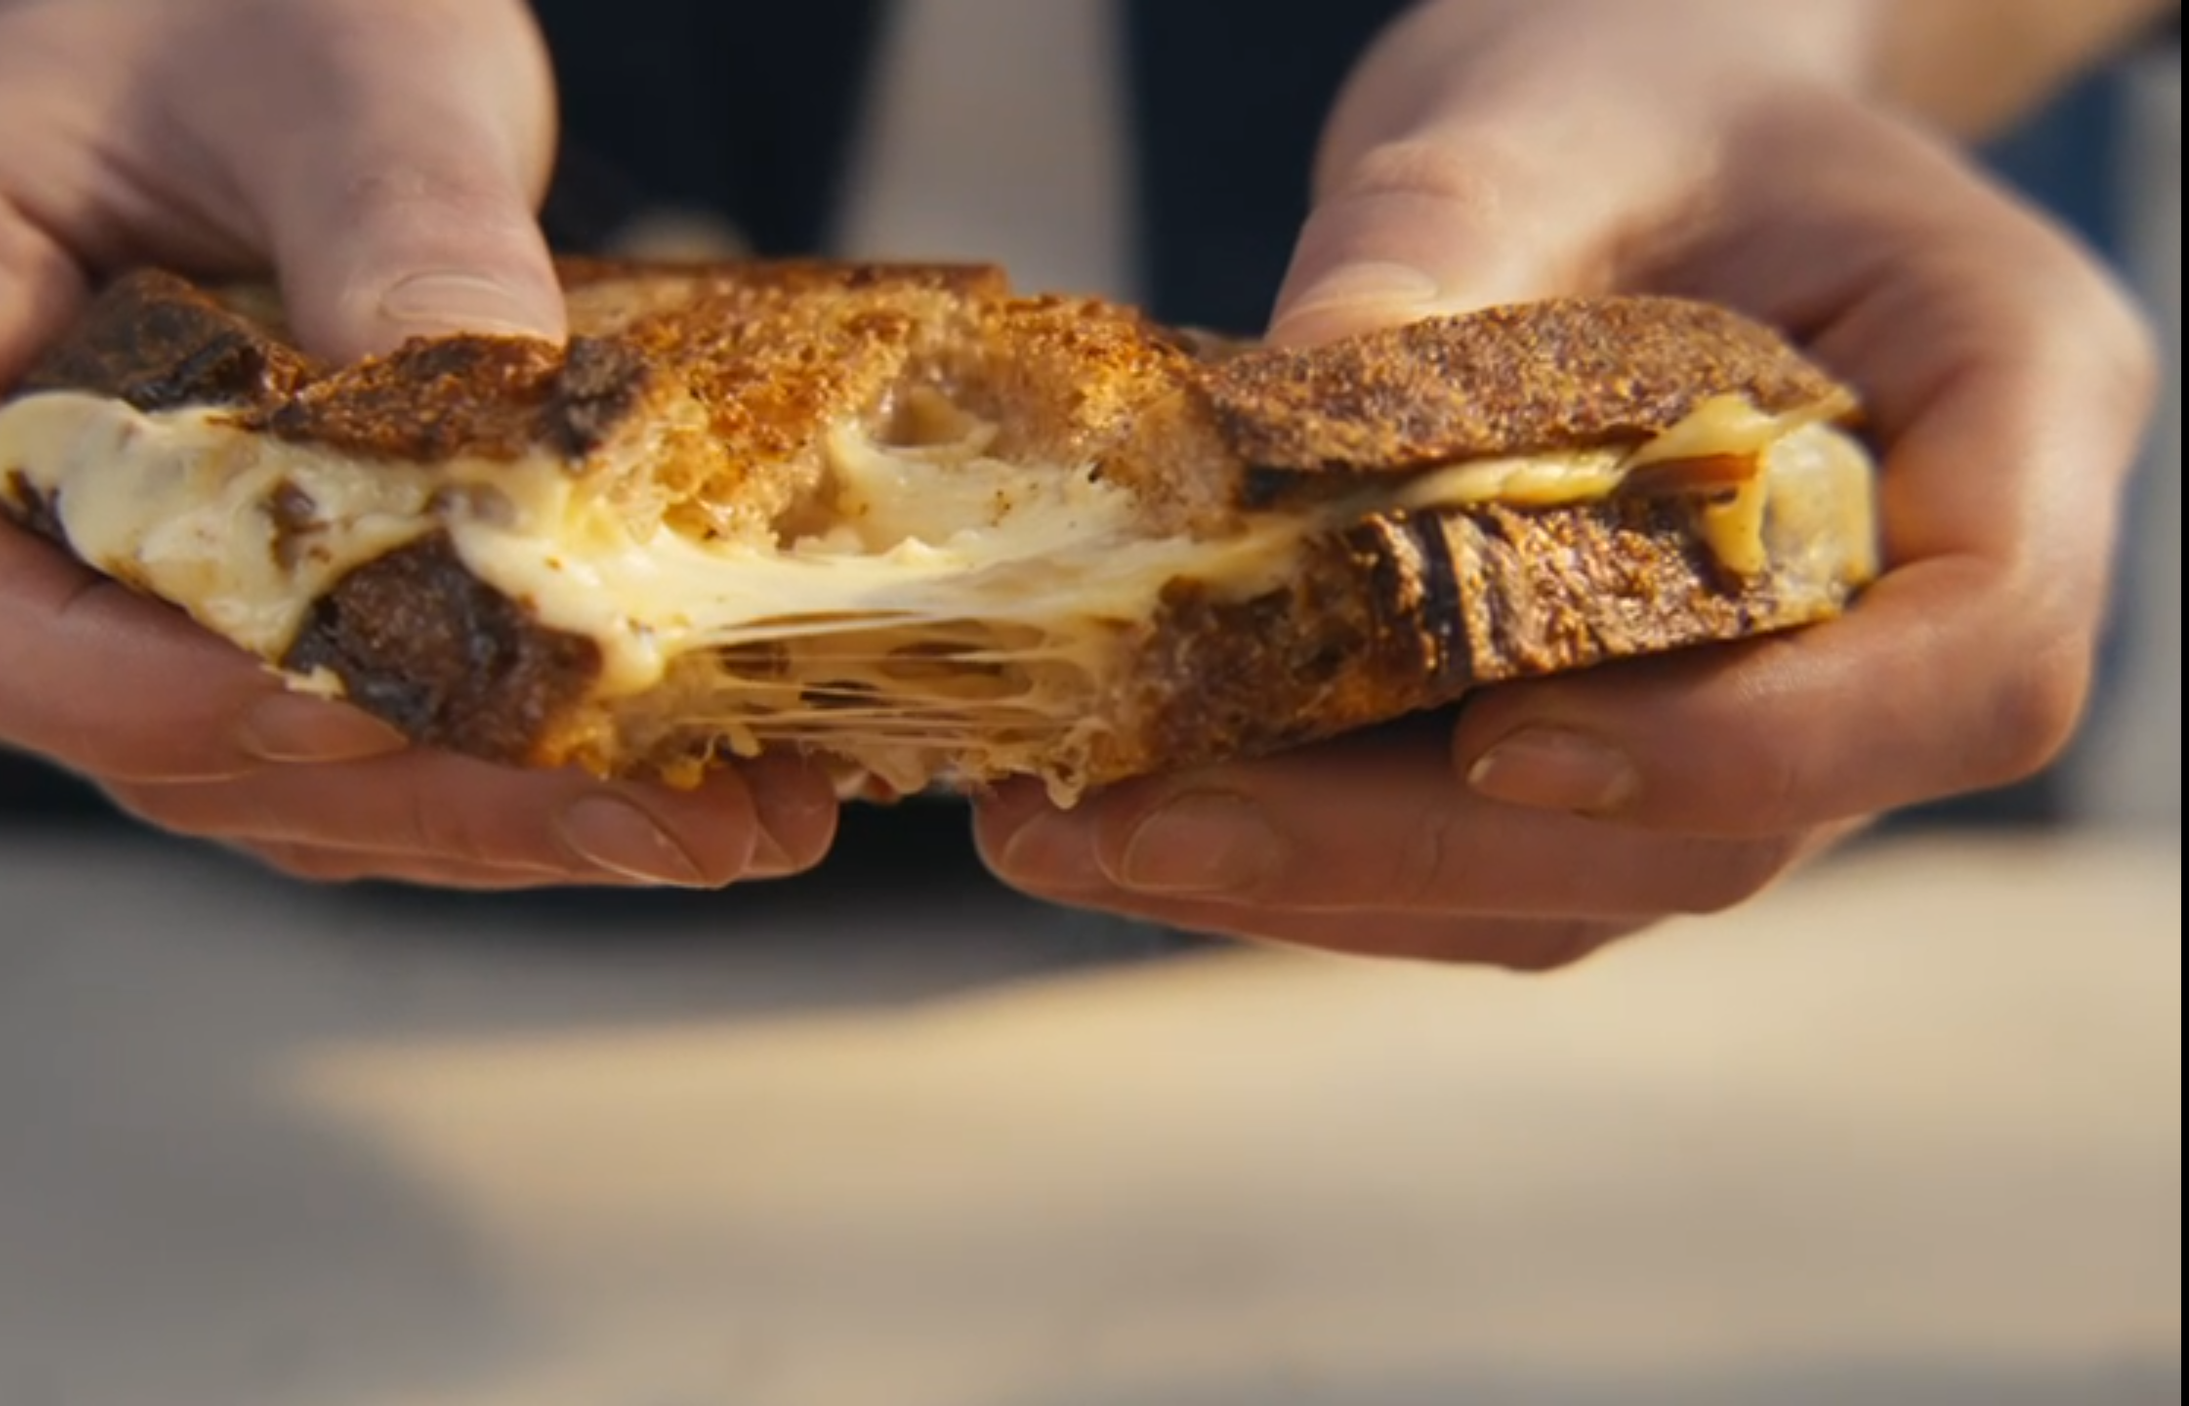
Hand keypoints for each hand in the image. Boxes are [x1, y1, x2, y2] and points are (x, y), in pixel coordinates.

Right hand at [0, 0, 835, 888]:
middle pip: (117, 722)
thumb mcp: (344, 66)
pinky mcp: (204, 603)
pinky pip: (323, 732)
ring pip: (242, 767)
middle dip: (398, 793)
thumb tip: (511, 459)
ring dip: (482, 819)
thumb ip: (400, 226)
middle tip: (654, 829)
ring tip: (721, 828)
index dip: (123, 691)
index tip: (359, 713)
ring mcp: (74, 564)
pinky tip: (673, 781)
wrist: (267, 11)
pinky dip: (490, 770)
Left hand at [974, 0, 2156, 965]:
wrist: (1619, 117)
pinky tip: (1123, 811)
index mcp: (2012, 418)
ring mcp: (1770, 706)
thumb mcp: (1546, 115)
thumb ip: (1449, 249)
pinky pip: (1484, 848)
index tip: (1502, 745)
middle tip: (1147, 831)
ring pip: (1584, 883)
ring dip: (1319, 885)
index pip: (1973, 665)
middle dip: (1419, 855)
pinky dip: (1306, 848)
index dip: (1750, 745)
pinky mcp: (1617, 736)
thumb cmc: (1630, 77)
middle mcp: (1912, 612)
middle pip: (1728, 833)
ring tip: (1071, 839)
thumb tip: (1263, 451)